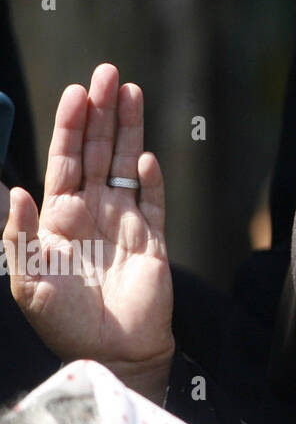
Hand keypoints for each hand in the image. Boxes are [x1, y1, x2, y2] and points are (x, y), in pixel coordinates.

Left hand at [2, 64, 173, 403]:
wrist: (114, 351)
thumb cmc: (65, 321)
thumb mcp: (27, 281)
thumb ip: (17, 235)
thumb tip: (14, 189)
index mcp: (58, 218)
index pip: (65, 159)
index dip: (71, 125)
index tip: (77, 92)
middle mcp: (91, 211)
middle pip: (98, 150)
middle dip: (102, 111)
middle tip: (108, 73)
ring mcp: (124, 221)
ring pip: (127, 162)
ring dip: (129, 128)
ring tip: (132, 91)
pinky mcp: (153, 237)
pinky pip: (153, 199)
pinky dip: (152, 178)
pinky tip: (147, 157)